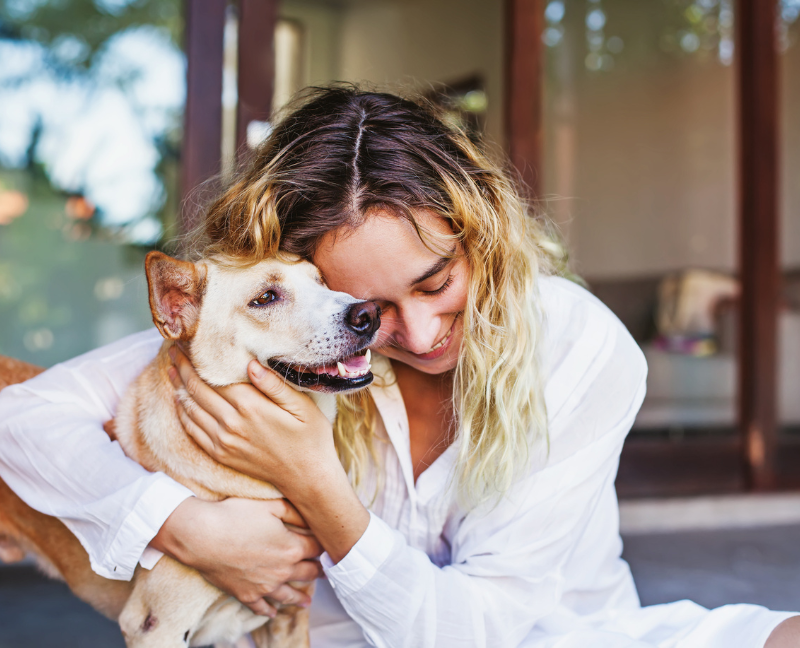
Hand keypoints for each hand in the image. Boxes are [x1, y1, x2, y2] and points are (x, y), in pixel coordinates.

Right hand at [151, 497, 322, 616]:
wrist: (202, 536)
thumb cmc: (236, 516)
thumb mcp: (270, 505)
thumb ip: (294, 512)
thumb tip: (312, 518)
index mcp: (292, 547)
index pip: (316, 548)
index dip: (323, 545)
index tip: (327, 546)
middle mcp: (283, 571)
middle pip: (308, 572)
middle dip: (317, 571)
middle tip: (324, 572)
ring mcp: (265, 586)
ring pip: (289, 595)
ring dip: (300, 597)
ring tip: (307, 601)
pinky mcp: (246, 595)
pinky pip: (262, 607)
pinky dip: (269, 610)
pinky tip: (273, 612)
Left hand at [167, 346, 370, 563]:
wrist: (307, 478)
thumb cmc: (311, 438)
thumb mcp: (303, 407)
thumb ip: (275, 385)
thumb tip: (250, 363)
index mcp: (251, 407)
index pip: (213, 377)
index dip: (197, 359)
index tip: (188, 342)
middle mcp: (231, 424)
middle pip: (197, 390)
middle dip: (183, 368)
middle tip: (173, 350)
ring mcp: (223, 442)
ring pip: (190, 409)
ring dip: (178, 388)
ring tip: (172, 369)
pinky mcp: (221, 455)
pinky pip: (193, 431)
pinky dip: (183, 413)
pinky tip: (180, 401)